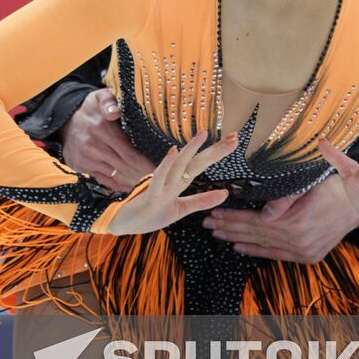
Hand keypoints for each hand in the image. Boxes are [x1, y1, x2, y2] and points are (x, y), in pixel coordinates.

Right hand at [61, 89, 152, 192]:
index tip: (160, 168)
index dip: (145, 163)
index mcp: (102, 130)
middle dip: (142, 175)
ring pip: (115, 175)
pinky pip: (103, 180)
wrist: (65, 121)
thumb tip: (115, 111)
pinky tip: (130, 187)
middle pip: (124, 167)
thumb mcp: (99, 97)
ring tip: (148, 184)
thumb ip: (109, 101)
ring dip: (132, 181)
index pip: (129, 153)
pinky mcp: (82, 167)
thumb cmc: (90, 109)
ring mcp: (87, 159)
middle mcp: (93, 147)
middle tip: (159, 179)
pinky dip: (118, 185)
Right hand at [107, 131, 237, 234]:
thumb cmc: (151, 214)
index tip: (234, 140)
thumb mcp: (181, 209)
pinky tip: (174, 151)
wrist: (125, 224)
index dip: (218, 152)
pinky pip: (159, 178)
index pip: (202, 163)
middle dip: (215, 149)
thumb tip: (225, 193)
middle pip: (197, 161)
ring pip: (179, 165)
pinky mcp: (151, 195)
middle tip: (234, 136)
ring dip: (191, 150)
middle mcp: (172, 179)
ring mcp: (161, 185)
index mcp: (180, 182)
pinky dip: (167, 164)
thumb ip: (202, 201)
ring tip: (204, 135)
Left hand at [202, 172, 358, 263]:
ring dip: (238, 239)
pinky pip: (277, 255)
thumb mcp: (308, 184)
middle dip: (229, 228)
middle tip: (207, 223)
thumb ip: (285, 198)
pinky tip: (240, 248)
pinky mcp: (309, 256)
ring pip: (263, 245)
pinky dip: (257, 251)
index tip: (214, 213)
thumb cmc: (331, 187)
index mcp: (296, 222)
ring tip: (218, 234)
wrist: (358, 203)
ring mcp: (304, 251)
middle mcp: (299, 241)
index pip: (255, 220)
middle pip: (255, 233)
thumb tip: (265, 212)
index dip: (233, 217)